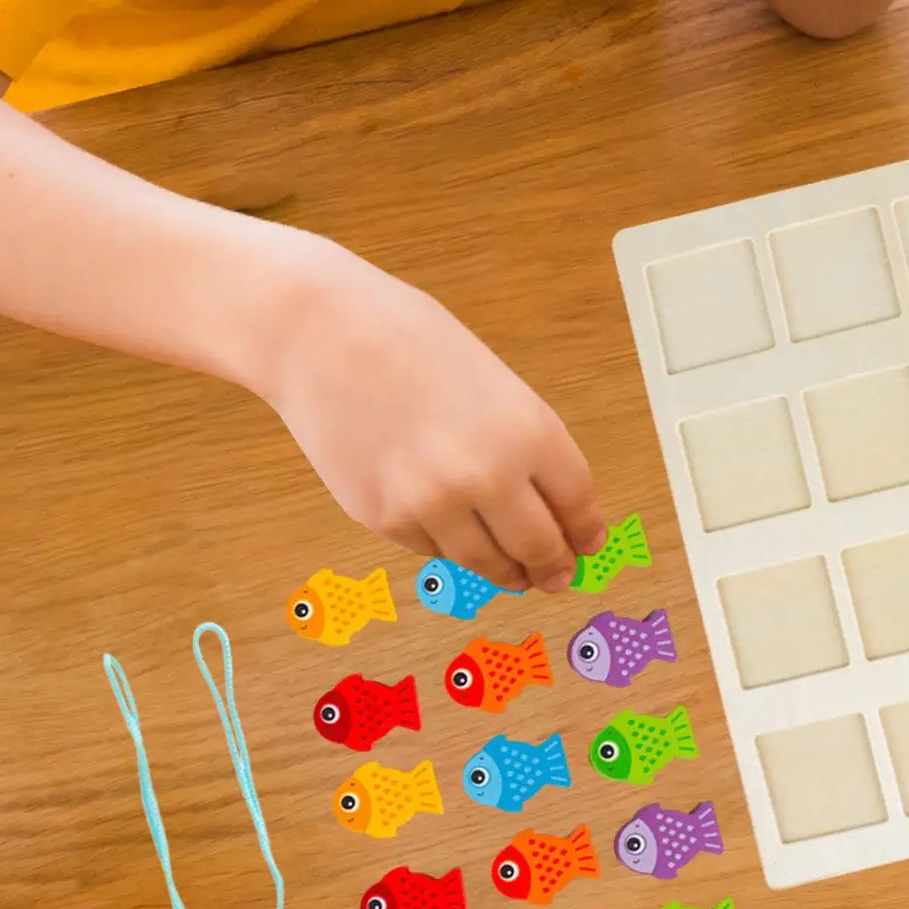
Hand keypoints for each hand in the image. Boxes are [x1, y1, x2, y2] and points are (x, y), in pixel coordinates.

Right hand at [255, 235, 605, 592]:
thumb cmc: (409, 342)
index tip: (587, 545)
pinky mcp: (387, 520)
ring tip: (514, 572)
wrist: (321, 333)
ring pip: (486, 564)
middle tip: (556, 575)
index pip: (577, 505)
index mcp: (529, 433)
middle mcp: (488, 477)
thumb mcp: (497, 385)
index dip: (585, 532)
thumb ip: (525, 445)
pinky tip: (452, 534)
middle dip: (552, 566)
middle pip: (539, 546)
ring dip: (506, 572)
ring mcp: (434, 505)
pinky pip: (434, 551)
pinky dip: (449, 546)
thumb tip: (549, 505)